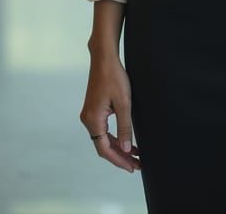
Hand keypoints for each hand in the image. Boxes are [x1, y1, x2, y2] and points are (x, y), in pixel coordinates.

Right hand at [80, 53, 140, 173]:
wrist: (104, 57)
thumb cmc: (114, 77)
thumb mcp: (124, 103)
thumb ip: (125, 127)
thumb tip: (127, 149)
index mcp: (93, 120)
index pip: (105, 149)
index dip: (119, 160)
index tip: (132, 167)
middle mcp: (88, 120)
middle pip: (104, 146)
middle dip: (121, 156)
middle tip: (137, 164)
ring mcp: (90, 114)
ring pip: (104, 139)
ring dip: (119, 147)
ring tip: (135, 155)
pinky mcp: (94, 109)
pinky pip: (103, 130)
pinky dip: (115, 137)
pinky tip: (126, 139)